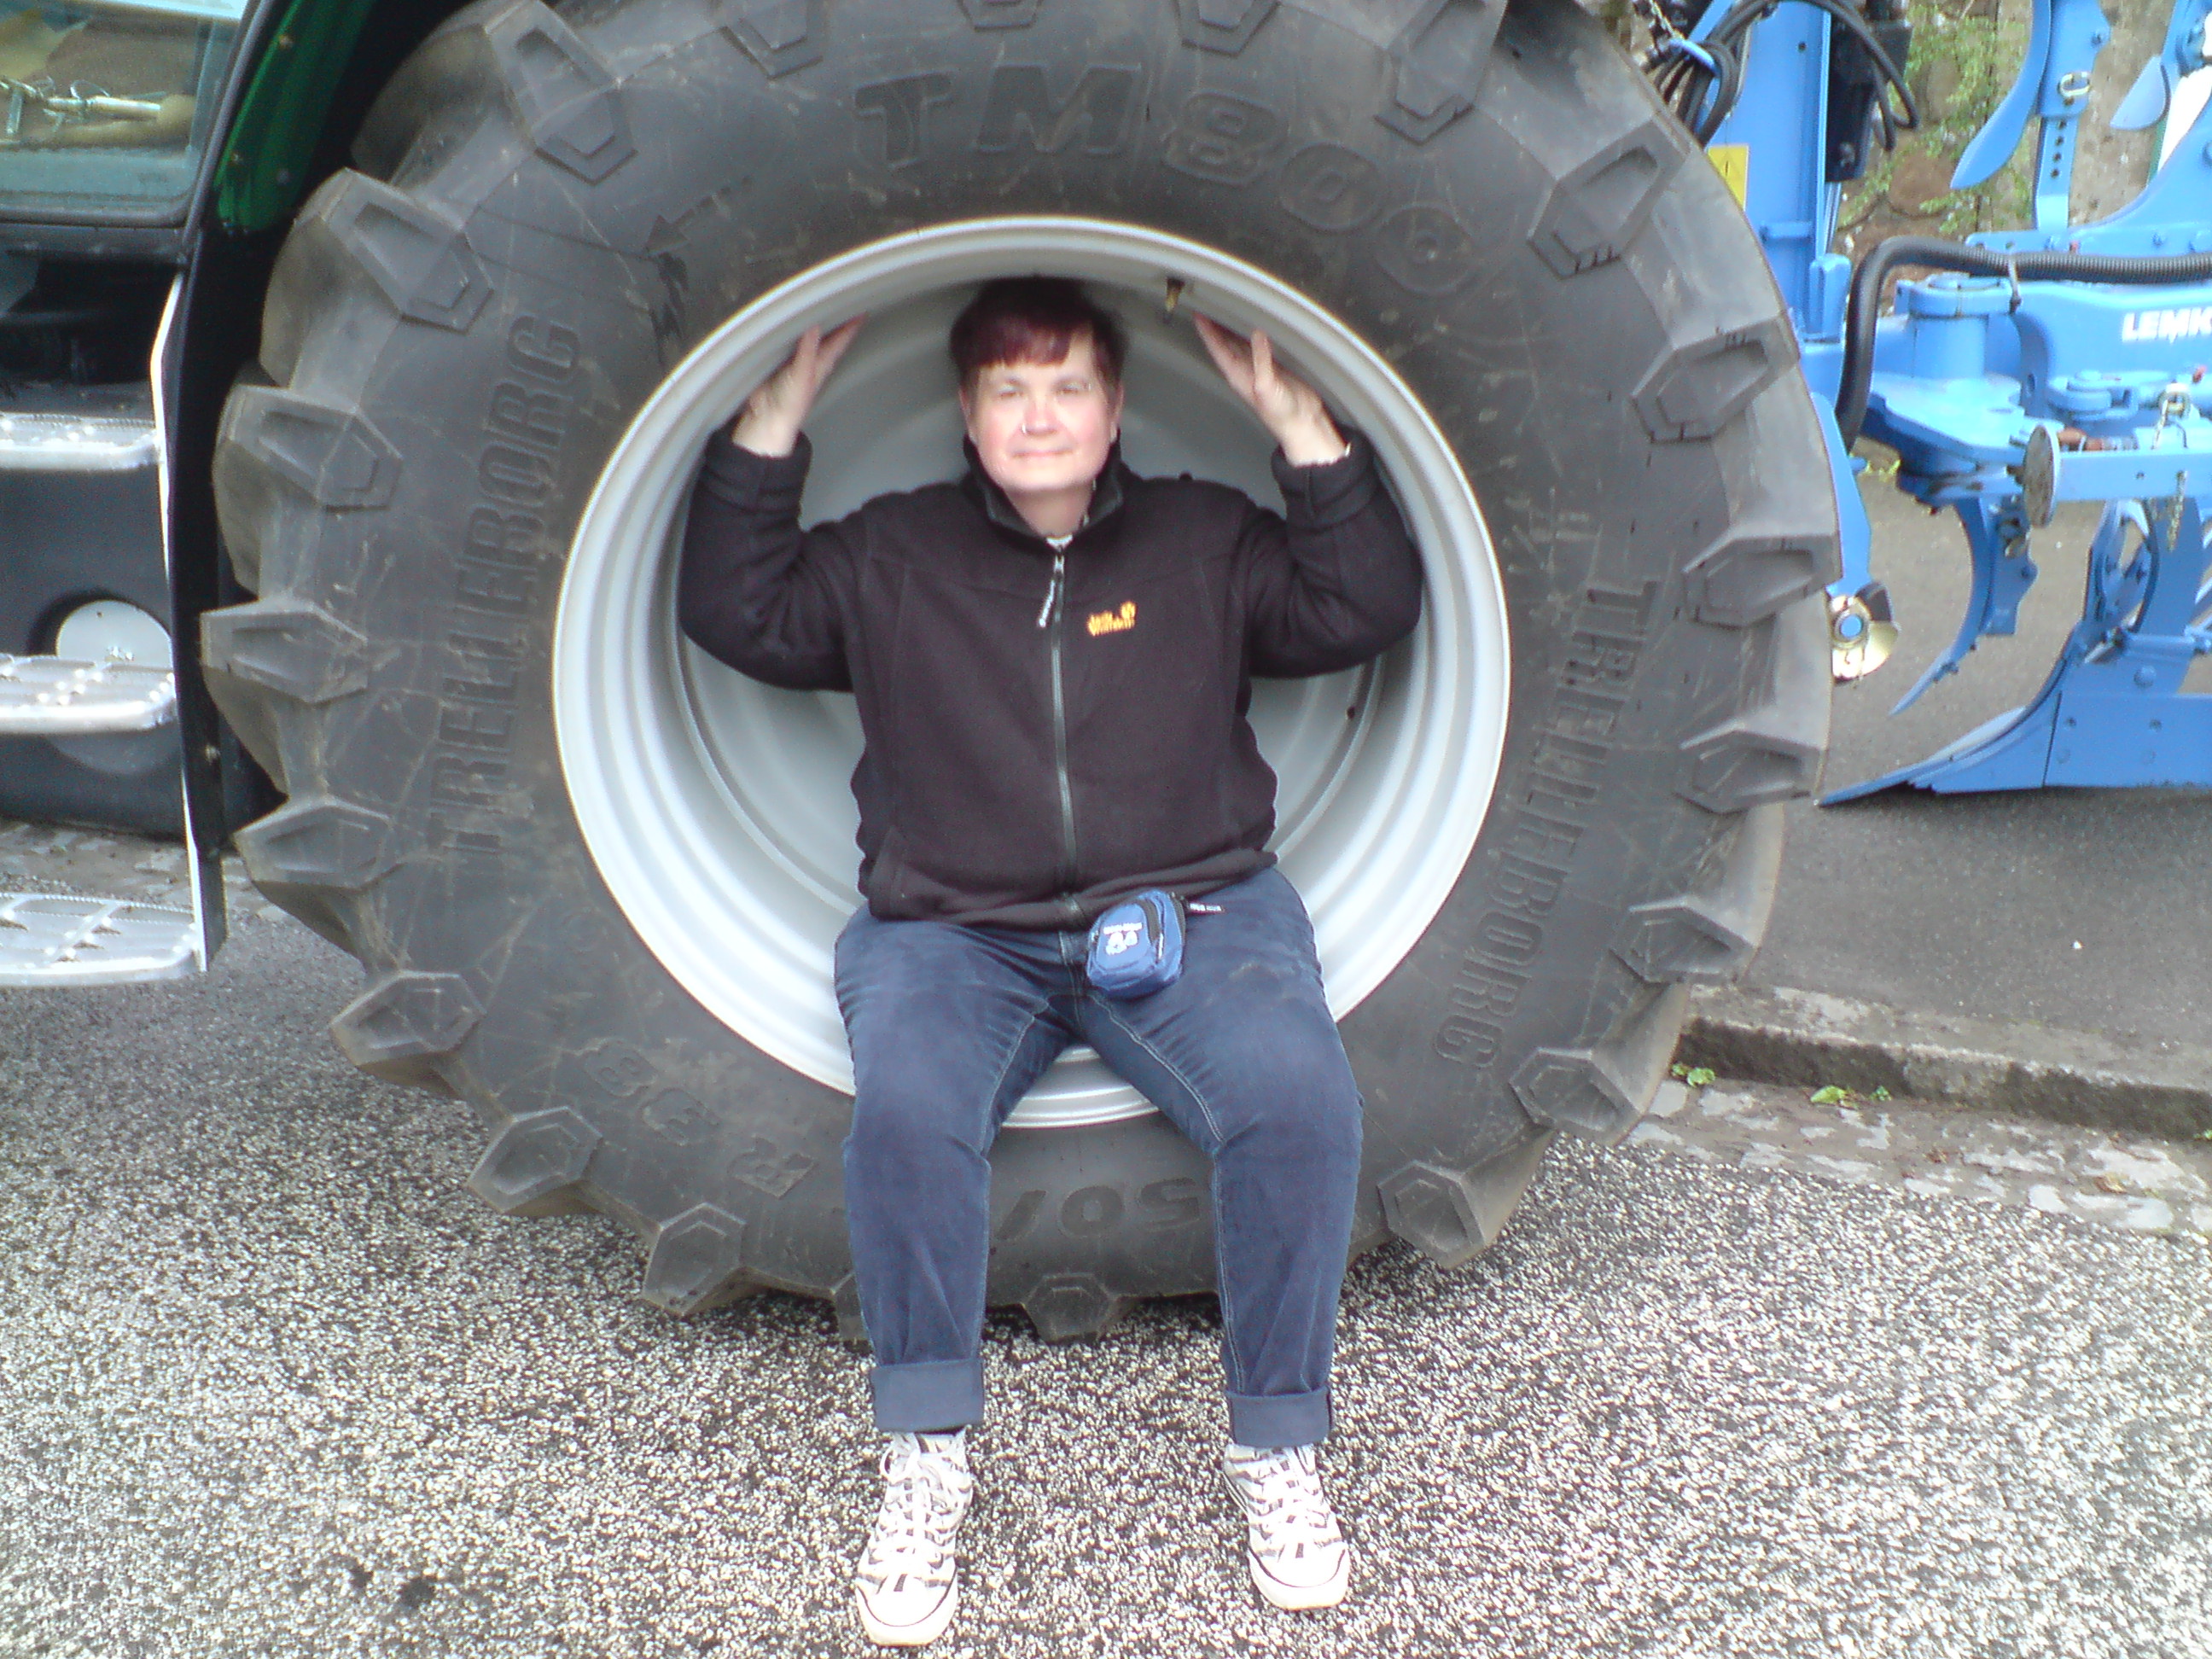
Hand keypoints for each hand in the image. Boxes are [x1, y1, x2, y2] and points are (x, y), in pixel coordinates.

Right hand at [729, 316, 866, 456]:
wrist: (769, 419)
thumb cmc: (790, 405)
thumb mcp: (802, 375)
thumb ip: (808, 350)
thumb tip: (814, 327)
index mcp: (822, 364)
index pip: (841, 340)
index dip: (851, 325)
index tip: (862, 311)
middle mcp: (813, 362)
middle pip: (829, 337)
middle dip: (838, 322)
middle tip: (845, 305)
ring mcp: (797, 362)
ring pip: (812, 339)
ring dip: (818, 326)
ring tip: (824, 310)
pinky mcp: (781, 363)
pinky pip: (793, 343)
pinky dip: (796, 333)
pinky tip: (794, 327)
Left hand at [1193, 313, 1349, 466]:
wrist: (1300, 424)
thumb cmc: (1280, 415)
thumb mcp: (1266, 387)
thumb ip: (1261, 360)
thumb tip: (1257, 336)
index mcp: (1238, 375)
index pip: (1217, 349)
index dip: (1207, 332)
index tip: (1200, 315)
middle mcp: (1245, 370)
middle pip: (1226, 343)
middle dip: (1217, 326)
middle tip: (1209, 307)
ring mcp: (1259, 368)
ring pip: (1242, 343)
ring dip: (1234, 329)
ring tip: (1227, 311)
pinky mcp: (1275, 367)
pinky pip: (1260, 346)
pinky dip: (1256, 334)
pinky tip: (1256, 326)